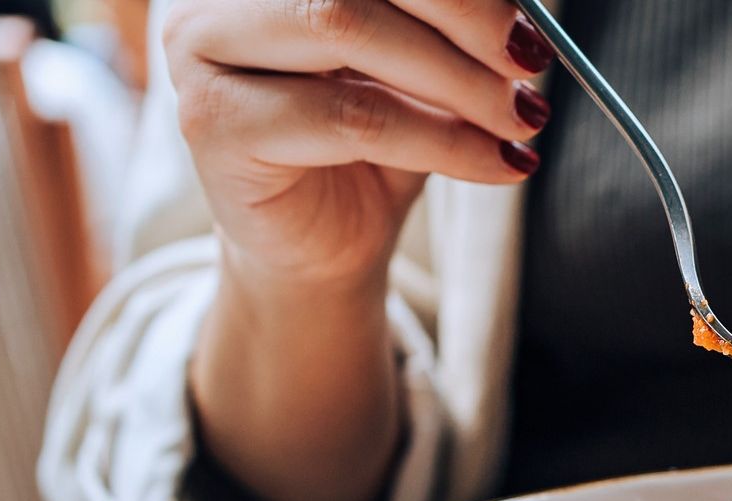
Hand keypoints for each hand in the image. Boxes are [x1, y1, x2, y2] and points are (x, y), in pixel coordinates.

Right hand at [164, 0, 556, 500]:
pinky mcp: (213, 125)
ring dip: (458, 80)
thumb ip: (457, 22)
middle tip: (531, 63)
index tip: (531, 24)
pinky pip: (353, 118)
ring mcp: (200, 50)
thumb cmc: (376, 143)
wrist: (326, 246)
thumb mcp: (428, 65)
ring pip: (348, 31)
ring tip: (520, 120)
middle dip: (463, 16)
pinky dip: (444, 141)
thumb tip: (527, 3)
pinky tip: (497, 163)